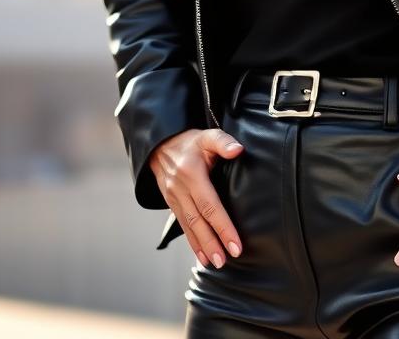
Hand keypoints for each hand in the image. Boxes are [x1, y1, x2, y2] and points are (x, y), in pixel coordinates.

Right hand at [148, 127, 245, 268]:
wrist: (160, 145)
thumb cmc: (189, 142)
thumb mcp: (207, 136)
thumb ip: (223, 142)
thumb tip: (238, 150)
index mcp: (191, 174)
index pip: (210, 205)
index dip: (223, 226)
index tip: (236, 244)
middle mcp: (180, 189)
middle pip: (198, 221)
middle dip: (212, 243)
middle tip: (225, 260)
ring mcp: (174, 198)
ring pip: (189, 226)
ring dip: (202, 247)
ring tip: (216, 263)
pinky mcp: (172, 204)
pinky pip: (183, 225)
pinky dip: (192, 242)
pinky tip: (202, 255)